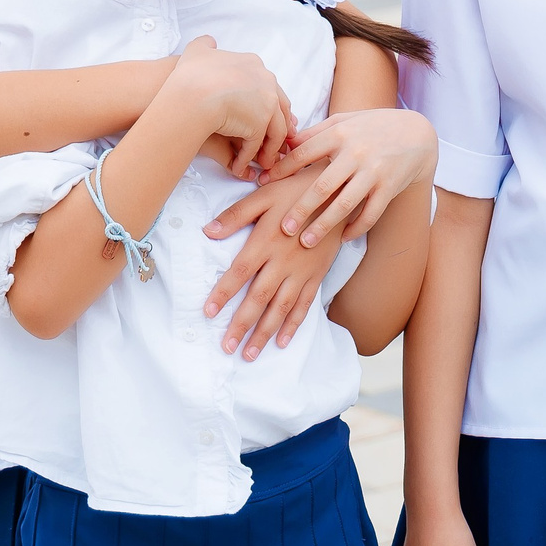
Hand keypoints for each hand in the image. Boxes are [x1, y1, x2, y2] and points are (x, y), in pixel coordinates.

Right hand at [168, 36, 292, 177]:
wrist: (189, 92)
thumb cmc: (188, 74)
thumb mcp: (196, 51)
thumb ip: (206, 46)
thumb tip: (209, 42)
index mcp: (254, 64)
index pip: (270, 86)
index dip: (268, 103)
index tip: (266, 115)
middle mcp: (267, 82)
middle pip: (280, 109)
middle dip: (279, 127)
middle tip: (275, 143)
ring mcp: (266, 103)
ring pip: (274, 131)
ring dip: (267, 148)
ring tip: (259, 162)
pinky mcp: (260, 124)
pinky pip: (257, 145)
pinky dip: (248, 158)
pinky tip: (239, 167)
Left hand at [199, 174, 343, 357]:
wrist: (338, 194)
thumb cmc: (296, 191)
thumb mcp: (264, 195)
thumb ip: (236, 215)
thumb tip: (208, 231)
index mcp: (265, 241)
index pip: (239, 272)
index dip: (223, 293)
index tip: (208, 313)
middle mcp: (282, 261)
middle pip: (259, 298)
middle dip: (242, 324)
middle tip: (227, 347)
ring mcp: (302, 271)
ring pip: (281, 308)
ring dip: (264, 332)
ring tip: (249, 354)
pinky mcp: (317, 275)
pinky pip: (304, 305)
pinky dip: (293, 325)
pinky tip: (282, 341)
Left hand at [211, 108, 435, 249]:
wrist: (417, 133)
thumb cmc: (373, 126)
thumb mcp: (345, 121)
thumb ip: (316, 132)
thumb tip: (285, 143)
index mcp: (339, 134)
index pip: (303, 153)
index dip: (281, 169)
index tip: (262, 183)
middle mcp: (355, 154)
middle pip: (322, 186)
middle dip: (301, 209)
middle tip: (283, 229)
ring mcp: (373, 172)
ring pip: (345, 204)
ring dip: (324, 226)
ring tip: (307, 242)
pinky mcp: (389, 187)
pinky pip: (370, 213)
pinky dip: (356, 228)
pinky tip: (343, 238)